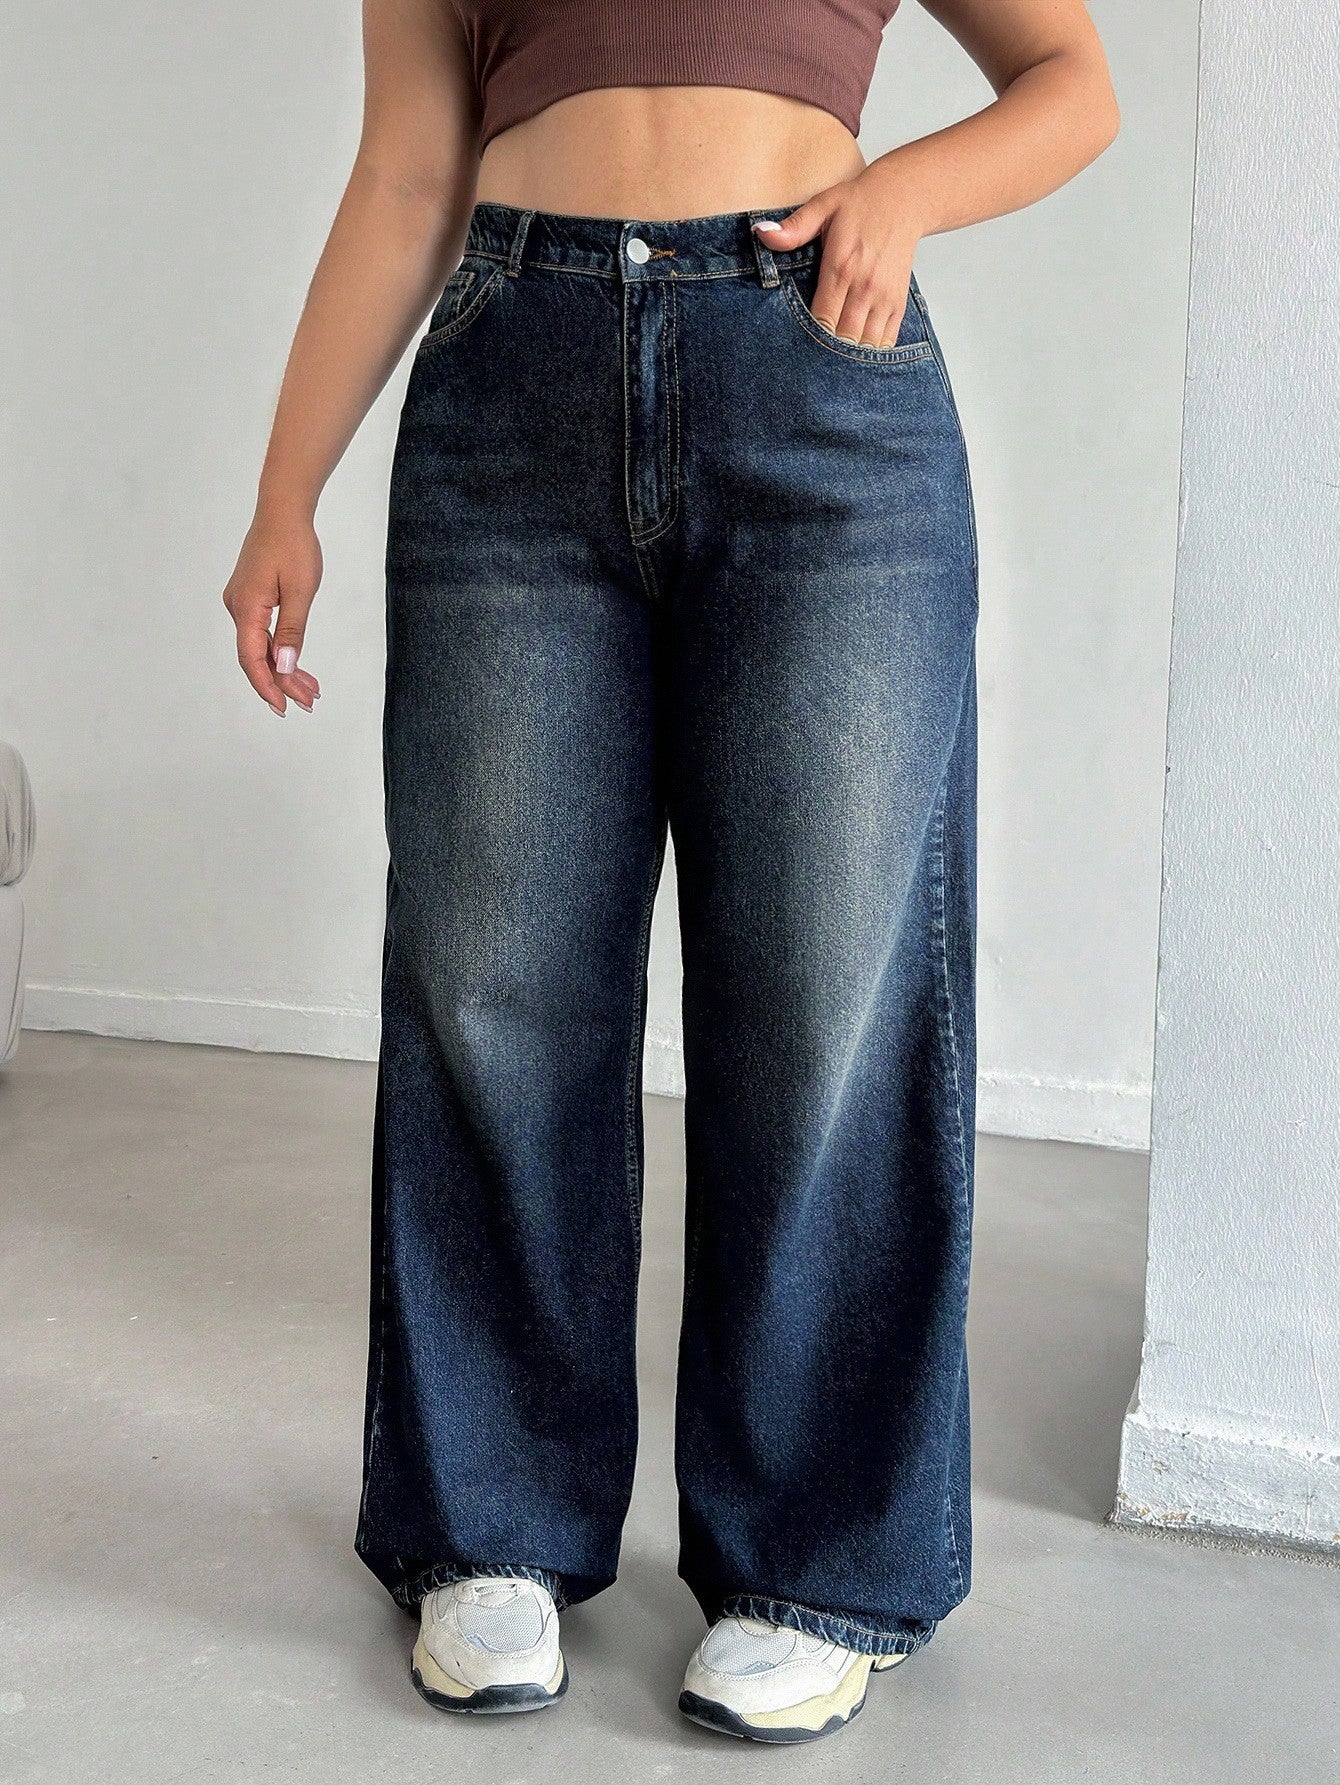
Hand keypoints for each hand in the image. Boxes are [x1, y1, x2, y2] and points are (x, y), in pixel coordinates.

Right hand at [222, 509, 322, 715]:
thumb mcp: (301, 591)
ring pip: (261, 647)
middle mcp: (238, 608)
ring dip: (284, 669)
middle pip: (257, 657)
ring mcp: (242, 603)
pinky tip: (296, 664)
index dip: (267, 686)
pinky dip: (280, 650)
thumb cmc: (294, 545)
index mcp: (247, 607)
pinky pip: (262, 633)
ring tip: (310, 690)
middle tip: (308, 703)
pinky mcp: (250, 598)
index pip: (252, 659)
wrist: (282, 512)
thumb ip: (292, 631)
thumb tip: (284, 666)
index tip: (283, 707)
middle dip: (282, 682)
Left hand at [755, 163, 922, 349]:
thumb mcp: (823, 206)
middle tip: (808, 364)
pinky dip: (871, 353)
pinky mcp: (899, 303)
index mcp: (842, 268)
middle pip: (844, 338)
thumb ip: (794, 227)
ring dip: (849, 358)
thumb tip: (762, 232)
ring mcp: (885, 297)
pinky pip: (886, 341)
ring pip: (867, 345)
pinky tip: (854, 358)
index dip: (808, 339)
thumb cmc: (861, 203)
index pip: (823, 319)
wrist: (905, 197)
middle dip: (826, 354)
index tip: (794, 348)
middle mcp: (865, 287)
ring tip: (830, 366)